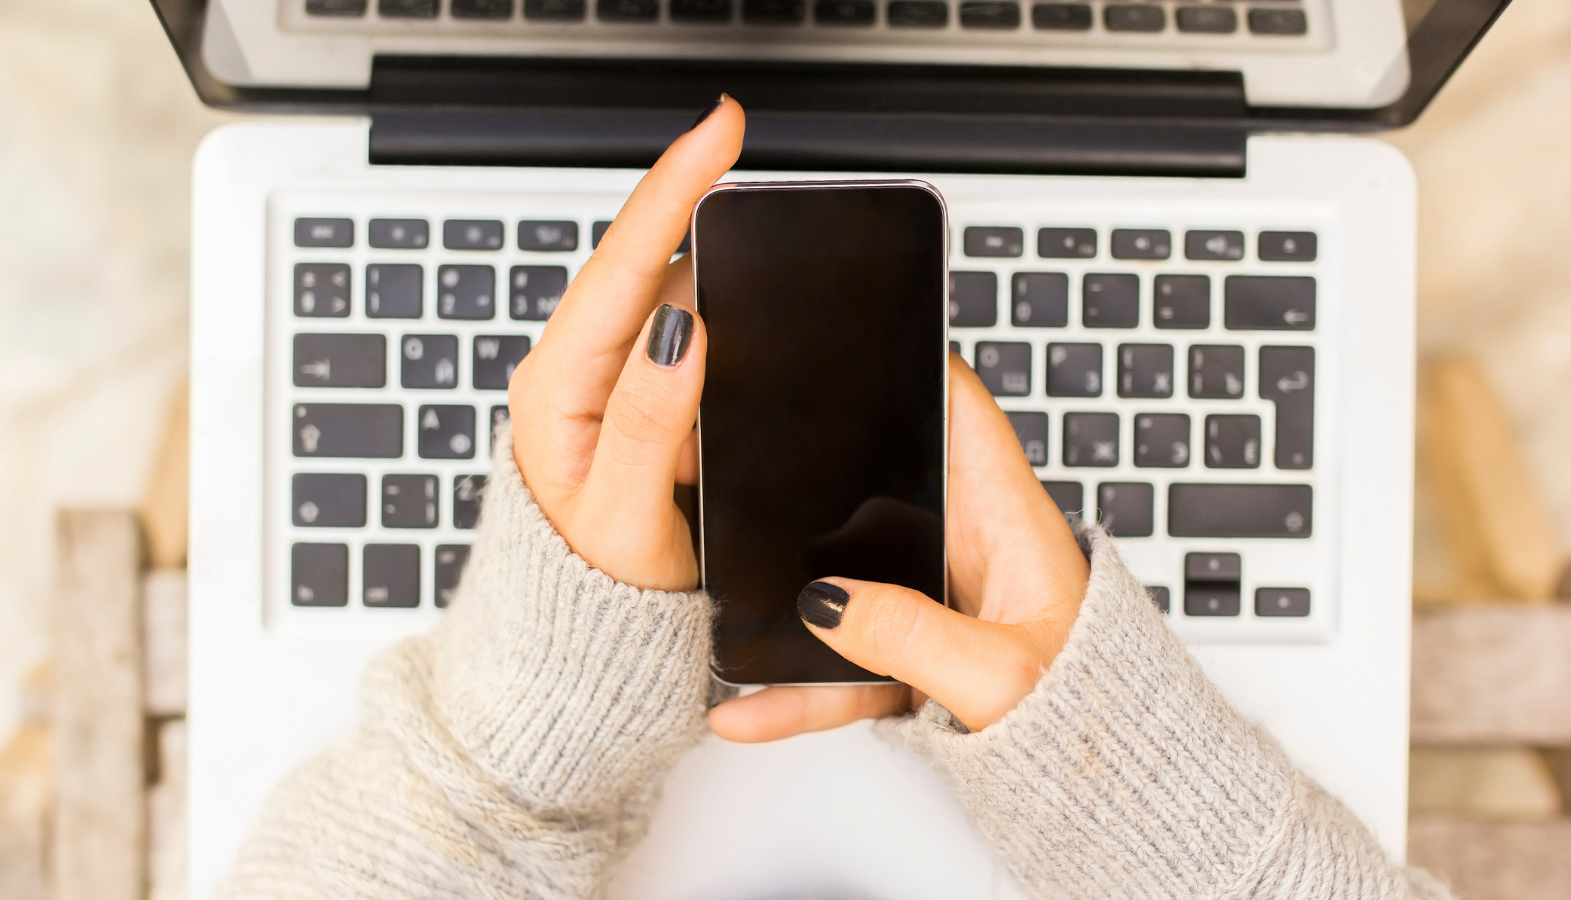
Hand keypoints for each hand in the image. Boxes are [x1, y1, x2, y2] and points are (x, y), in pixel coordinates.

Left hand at [507, 97, 743, 590]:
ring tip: (761, 241)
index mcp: (558, 393)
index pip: (618, 267)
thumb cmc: (590, 600)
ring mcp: (603, 387)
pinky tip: (747, 316)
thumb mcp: (622, 521)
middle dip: (695, 207)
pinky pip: (676, 341)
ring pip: (662, 300)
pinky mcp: (630, 404)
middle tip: (748, 165)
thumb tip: (681, 330)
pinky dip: (717, 316)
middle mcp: (573, 376)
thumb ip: (646, 426)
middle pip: (641, 266)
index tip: (718, 133)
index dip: (672, 190)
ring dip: (711, 265)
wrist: (580, 650)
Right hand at [708, 358, 1091, 738]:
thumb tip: (828, 603)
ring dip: (786, 596)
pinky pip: (845, 659)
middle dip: (812, 472)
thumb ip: (912, 637)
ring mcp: (937, 599)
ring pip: (848, 580)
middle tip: (738, 454)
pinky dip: (800, 687)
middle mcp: (970, 547)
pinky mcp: (917, 655)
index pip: (962, 412)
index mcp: (1009, 521)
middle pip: (880, 484)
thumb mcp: (999, 674)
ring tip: (722, 593)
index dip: (913, 365)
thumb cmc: (1093, 717)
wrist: (1111, 790)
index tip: (851, 335)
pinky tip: (750, 709)